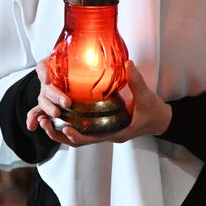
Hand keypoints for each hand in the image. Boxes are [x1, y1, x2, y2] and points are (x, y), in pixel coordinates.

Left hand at [25, 61, 172, 147]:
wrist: (161, 119)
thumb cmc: (153, 112)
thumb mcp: (146, 97)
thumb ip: (135, 80)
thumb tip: (127, 63)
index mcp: (116, 132)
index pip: (91, 139)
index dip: (76, 135)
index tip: (64, 127)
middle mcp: (107, 135)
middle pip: (78, 142)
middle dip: (59, 134)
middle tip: (44, 122)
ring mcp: (104, 132)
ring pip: (77, 138)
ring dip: (60, 131)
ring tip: (44, 120)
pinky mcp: (103, 127)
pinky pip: (83, 130)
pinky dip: (70, 125)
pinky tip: (60, 115)